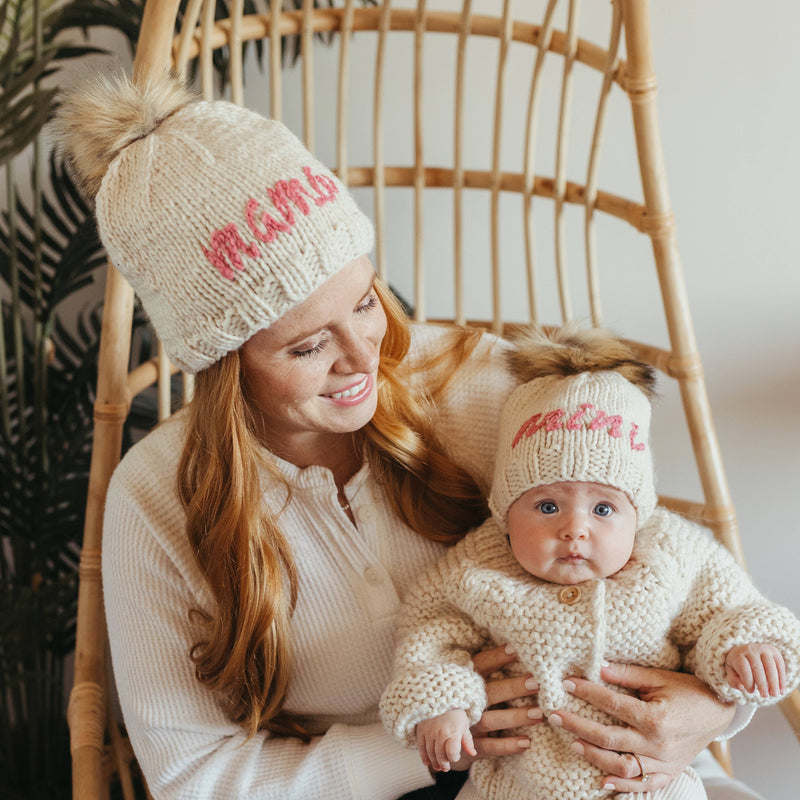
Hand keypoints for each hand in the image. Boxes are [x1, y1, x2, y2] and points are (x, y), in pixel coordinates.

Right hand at [417, 709, 475, 771]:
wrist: (440, 696)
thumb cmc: (455, 711)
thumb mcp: (464, 723)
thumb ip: (467, 740)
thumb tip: (473, 753)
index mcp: (453, 731)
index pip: (451, 753)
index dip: (454, 758)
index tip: (455, 757)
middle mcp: (439, 732)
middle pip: (440, 755)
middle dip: (444, 764)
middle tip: (446, 767)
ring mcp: (429, 731)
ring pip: (430, 753)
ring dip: (434, 762)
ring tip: (438, 767)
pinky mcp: (421, 729)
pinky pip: (421, 747)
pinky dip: (424, 756)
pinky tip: (427, 762)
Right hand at [449, 644, 541, 769]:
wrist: (438, 740)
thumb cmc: (460, 705)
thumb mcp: (465, 685)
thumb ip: (483, 672)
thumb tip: (515, 649)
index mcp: (465, 682)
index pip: (481, 665)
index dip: (497, 656)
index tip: (516, 649)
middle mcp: (465, 702)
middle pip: (491, 692)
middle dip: (514, 687)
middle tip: (537, 682)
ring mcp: (466, 726)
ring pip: (492, 720)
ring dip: (515, 717)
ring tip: (538, 714)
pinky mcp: (469, 747)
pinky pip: (489, 746)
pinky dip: (507, 745)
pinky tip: (526, 742)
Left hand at [550, 662, 734, 792]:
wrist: (720, 712)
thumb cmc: (689, 690)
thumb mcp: (660, 677)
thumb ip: (628, 675)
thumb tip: (598, 666)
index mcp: (656, 717)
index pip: (613, 705)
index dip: (587, 693)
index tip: (566, 683)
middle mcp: (659, 744)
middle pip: (610, 738)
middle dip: (579, 726)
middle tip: (555, 716)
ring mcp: (664, 763)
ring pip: (623, 766)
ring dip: (595, 756)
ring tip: (574, 743)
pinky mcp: (669, 773)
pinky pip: (643, 784)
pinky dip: (622, 786)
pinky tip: (601, 780)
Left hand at [726, 643, 785, 696]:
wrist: (746, 650)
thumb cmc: (738, 666)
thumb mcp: (731, 672)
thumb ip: (733, 681)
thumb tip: (742, 688)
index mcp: (738, 654)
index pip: (743, 668)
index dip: (748, 680)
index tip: (751, 691)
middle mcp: (750, 649)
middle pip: (757, 667)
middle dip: (762, 683)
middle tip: (765, 696)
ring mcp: (763, 649)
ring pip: (770, 666)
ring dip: (774, 682)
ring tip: (774, 694)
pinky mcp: (774, 651)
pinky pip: (780, 665)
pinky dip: (782, 679)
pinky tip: (782, 690)